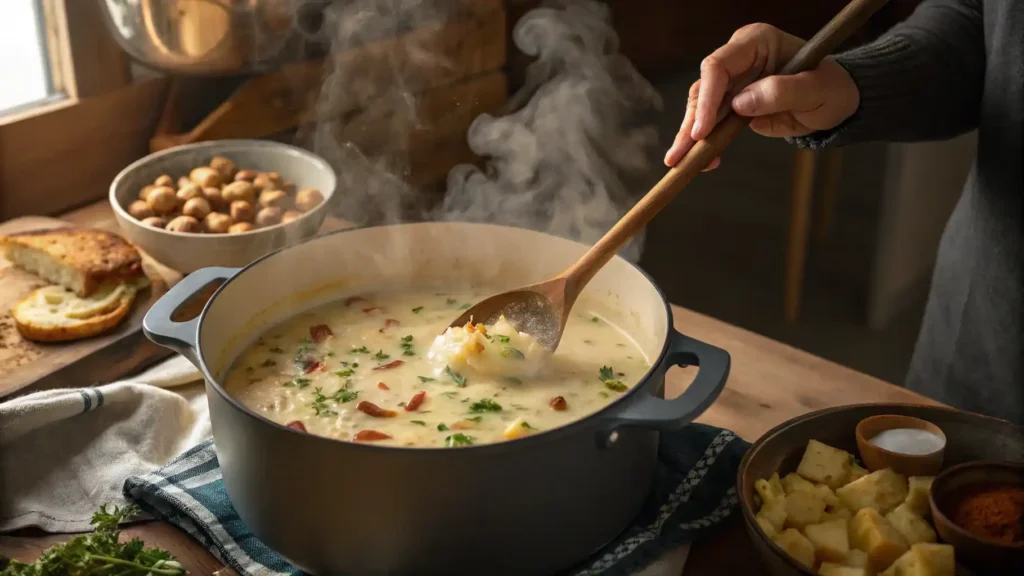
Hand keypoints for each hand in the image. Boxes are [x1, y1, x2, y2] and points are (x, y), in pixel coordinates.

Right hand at [663, 23, 859, 168]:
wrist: (838, 101)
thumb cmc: (832, 87)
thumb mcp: (816, 89)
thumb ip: (780, 92)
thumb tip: (739, 104)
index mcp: (756, 42)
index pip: (718, 66)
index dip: (707, 99)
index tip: (702, 130)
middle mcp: (737, 59)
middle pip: (702, 90)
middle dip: (690, 124)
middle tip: (680, 154)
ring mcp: (732, 83)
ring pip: (700, 109)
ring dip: (691, 138)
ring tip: (683, 163)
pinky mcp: (731, 105)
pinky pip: (711, 124)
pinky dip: (705, 144)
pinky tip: (704, 162)